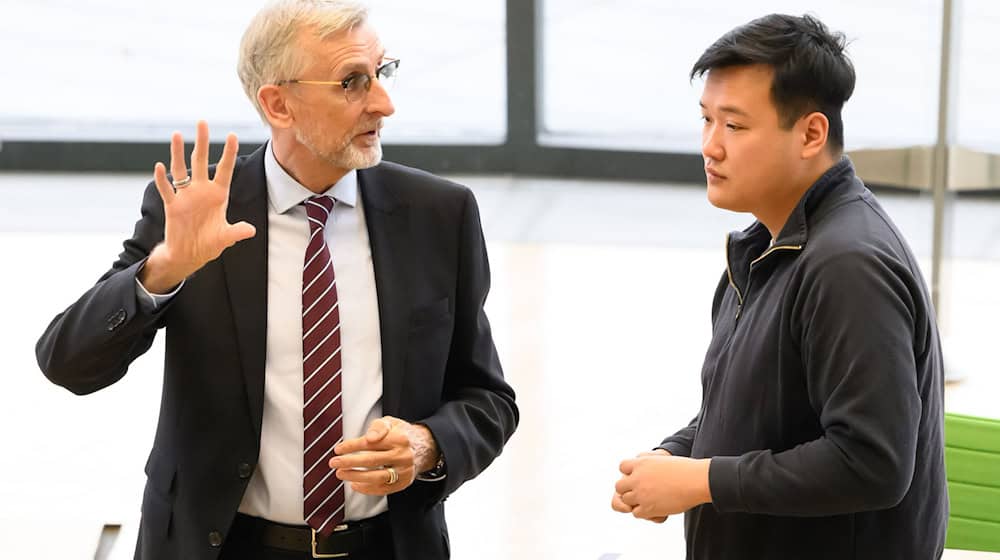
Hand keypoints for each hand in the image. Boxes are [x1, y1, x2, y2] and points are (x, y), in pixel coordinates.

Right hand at [140, 120, 255, 292]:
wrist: (189, 255)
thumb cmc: (208, 244)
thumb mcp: (225, 238)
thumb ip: (236, 232)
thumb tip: (251, 231)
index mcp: (218, 195)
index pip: (225, 170)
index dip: (228, 153)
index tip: (232, 135)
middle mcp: (201, 191)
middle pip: (201, 162)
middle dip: (202, 142)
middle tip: (202, 122)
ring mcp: (186, 197)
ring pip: (181, 170)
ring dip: (178, 153)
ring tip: (177, 134)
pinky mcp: (172, 206)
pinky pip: (167, 190)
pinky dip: (162, 179)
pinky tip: (159, 167)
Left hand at [328, 416, 439, 495]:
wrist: (424, 448)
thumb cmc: (401, 434)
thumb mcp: (391, 423)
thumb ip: (378, 426)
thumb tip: (369, 438)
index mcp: (399, 438)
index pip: (371, 443)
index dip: (352, 446)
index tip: (338, 449)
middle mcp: (403, 455)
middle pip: (372, 461)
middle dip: (349, 462)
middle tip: (334, 463)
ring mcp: (404, 471)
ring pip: (376, 477)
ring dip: (355, 476)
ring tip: (341, 474)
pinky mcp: (403, 483)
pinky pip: (382, 489)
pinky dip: (366, 489)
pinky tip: (354, 484)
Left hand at [613, 453, 711, 520]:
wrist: (696, 481)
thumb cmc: (684, 470)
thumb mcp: (662, 460)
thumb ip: (649, 463)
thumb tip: (640, 461)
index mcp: (641, 462)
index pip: (622, 467)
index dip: (629, 473)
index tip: (639, 476)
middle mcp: (637, 477)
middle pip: (619, 486)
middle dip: (628, 489)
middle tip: (642, 492)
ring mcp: (640, 493)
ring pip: (626, 501)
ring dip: (636, 502)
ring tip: (652, 501)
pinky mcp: (647, 507)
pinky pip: (636, 513)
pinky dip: (644, 512)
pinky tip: (657, 509)